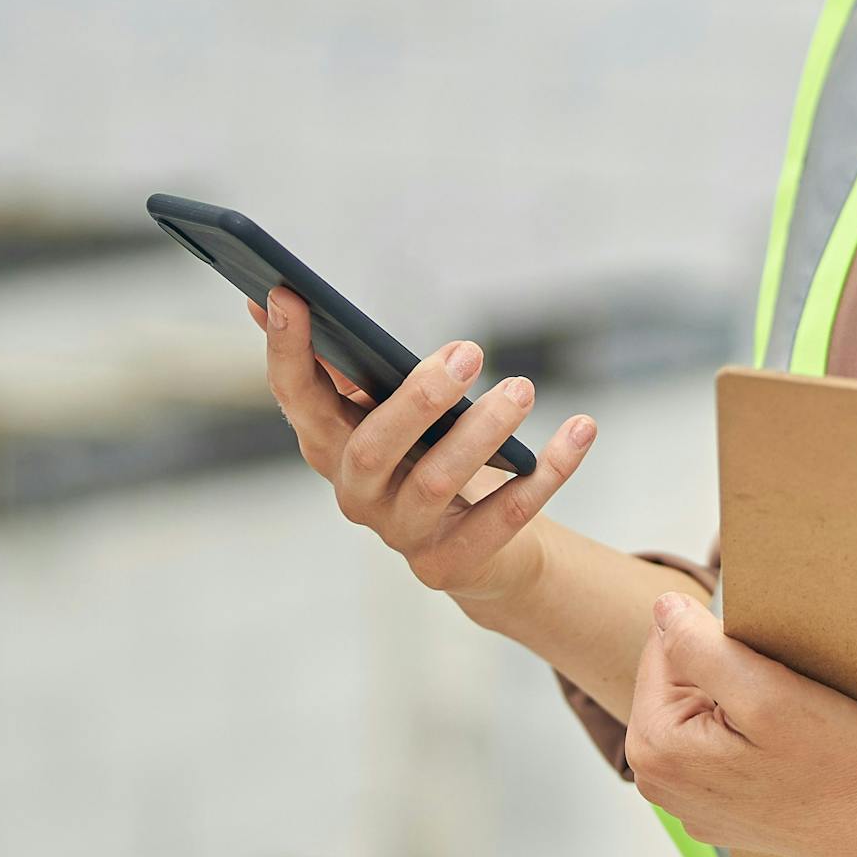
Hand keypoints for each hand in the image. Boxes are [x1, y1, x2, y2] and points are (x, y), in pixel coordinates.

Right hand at [249, 288, 592, 606]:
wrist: (479, 548)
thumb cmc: (428, 453)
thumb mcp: (387, 407)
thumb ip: (347, 363)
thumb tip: (276, 299)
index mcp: (329, 443)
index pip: (295, 396)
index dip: (285, 349)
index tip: (288, 292)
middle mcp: (354, 492)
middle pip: (369, 448)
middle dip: (417, 398)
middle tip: (469, 351)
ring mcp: (399, 534)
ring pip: (435, 483)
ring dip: (483, 431)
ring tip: (522, 387)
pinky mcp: (450, 564)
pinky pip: (504, 517)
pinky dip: (547, 471)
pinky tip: (580, 428)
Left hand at [626, 593, 856, 856]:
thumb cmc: (831, 765)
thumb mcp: (767, 692)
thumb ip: (700, 647)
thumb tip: (663, 608)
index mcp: (654, 747)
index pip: (664, 648)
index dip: (721, 643)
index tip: (765, 673)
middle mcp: (657, 781)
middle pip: (678, 682)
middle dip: (726, 675)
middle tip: (780, 702)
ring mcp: (685, 801)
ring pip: (701, 712)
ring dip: (739, 703)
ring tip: (784, 728)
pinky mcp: (714, 810)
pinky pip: (717, 748)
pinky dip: (747, 738)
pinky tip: (783, 755)